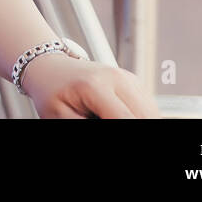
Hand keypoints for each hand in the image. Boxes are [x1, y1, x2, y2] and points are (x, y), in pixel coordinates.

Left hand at [18, 53, 160, 117]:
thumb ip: (84, 126)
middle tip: (101, 119)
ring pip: (150, 113)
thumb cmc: (51, 92)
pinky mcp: (134, 82)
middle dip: (134, 127)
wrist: (51, 68)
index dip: (130, 133)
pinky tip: (117, 115)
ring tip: (104, 116)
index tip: (111, 131)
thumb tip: (112, 125)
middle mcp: (118, 78)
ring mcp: (128, 78)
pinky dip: (137, 115)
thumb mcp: (60, 116)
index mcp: (96, 86)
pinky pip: (147, 109)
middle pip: (144, 116)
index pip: (125, 120)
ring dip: (137, 119)